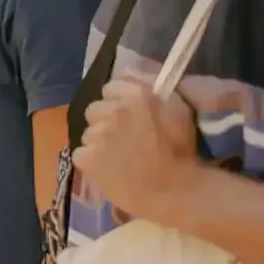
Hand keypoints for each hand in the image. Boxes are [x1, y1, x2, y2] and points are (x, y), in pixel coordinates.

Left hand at [70, 76, 200, 219]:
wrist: (178, 192)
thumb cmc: (182, 152)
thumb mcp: (177, 108)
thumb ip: (148, 85)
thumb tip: (126, 71)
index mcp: (137, 96)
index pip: (110, 88)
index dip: (119, 103)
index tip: (130, 118)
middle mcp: (114, 110)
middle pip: (95, 110)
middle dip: (106, 122)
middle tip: (124, 140)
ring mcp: (98, 134)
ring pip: (88, 133)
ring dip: (100, 143)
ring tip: (120, 159)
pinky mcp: (88, 158)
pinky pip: (81, 154)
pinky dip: (92, 163)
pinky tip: (109, 171)